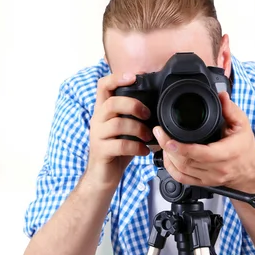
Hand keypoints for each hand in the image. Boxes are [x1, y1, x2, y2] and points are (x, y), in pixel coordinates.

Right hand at [87, 72, 151, 187]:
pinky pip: (121, 145)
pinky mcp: (101, 151)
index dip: (116, 78)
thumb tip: (157, 105)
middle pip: (112, 102)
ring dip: (138, 129)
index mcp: (103, 111)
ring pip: (118, 124)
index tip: (133, 77)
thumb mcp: (125, 129)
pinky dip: (137, 147)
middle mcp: (97, 120)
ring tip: (148, 137)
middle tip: (147, 114)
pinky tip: (144, 151)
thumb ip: (134, 116)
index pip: (102, 86)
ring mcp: (97, 136)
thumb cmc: (116, 151)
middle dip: (134, 105)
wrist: (102, 176)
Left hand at [152, 92, 254, 192]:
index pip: (201, 154)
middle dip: (168, 147)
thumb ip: (230, 109)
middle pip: (186, 162)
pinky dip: (170, 167)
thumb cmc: (245, 147)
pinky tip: (167, 156)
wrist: (249, 171)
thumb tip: (221, 95)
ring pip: (181, 170)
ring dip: (168, 156)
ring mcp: (209, 178)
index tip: (168, 138)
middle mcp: (217, 169)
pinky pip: (181, 178)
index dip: (181, 147)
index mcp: (227, 153)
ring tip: (163, 141)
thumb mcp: (242, 124)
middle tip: (159, 132)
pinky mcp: (202, 183)